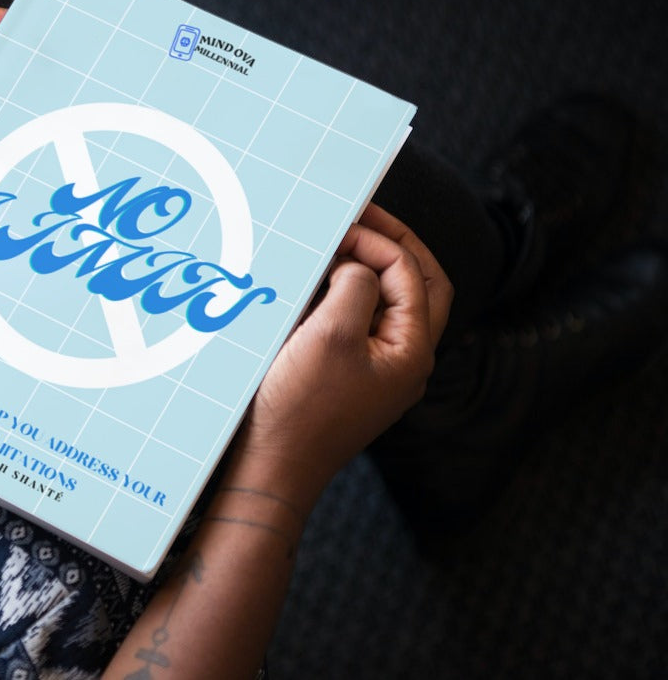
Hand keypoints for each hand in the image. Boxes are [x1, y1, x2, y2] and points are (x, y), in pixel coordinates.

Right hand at [230, 203, 452, 505]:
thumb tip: (357, 266)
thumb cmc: (300, 408)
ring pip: (384, 304)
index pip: (412, 276)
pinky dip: (337, 298)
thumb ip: (356, 286)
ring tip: (330, 248)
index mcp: (411, 352)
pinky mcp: (345, 378)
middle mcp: (401, 361)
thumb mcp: (332, 334)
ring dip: (361, 272)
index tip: (342, 226)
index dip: (380, 242)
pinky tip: (308, 288)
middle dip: (390, 247)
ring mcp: (375, 372)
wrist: (269, 469)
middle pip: (415, 287)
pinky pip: (353, 326)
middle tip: (359, 217)